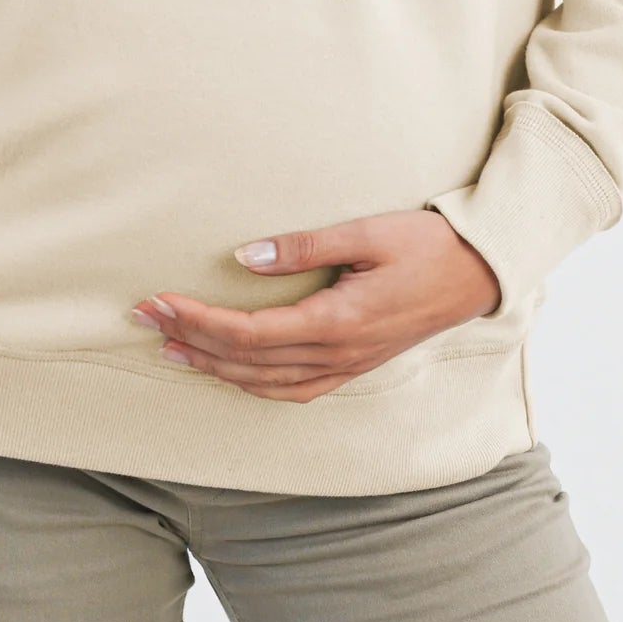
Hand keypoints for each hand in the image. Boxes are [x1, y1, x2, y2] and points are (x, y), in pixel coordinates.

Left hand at [131, 209, 501, 400]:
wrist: (481, 273)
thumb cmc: (426, 244)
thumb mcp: (366, 232)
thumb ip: (303, 246)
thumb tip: (243, 258)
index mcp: (337, 322)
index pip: (248, 333)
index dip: (197, 321)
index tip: (158, 301)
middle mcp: (337, 355)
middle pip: (246, 360)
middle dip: (189, 340)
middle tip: (142, 318)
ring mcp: (347, 366)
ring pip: (264, 382)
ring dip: (213, 366)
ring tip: (170, 347)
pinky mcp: (354, 365)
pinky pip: (292, 389)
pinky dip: (252, 383)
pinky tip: (229, 371)